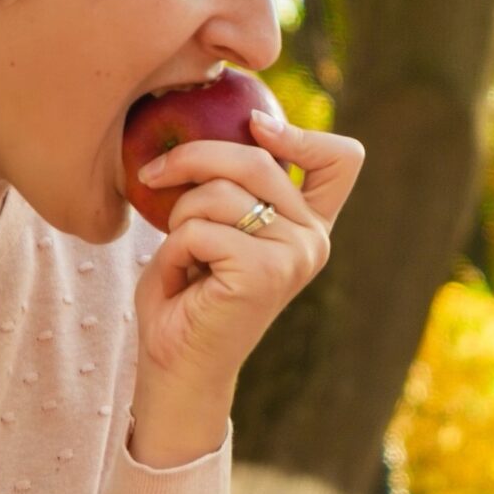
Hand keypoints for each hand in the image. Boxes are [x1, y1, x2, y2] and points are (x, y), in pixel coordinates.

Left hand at [126, 110, 362, 465]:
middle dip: (193, 158)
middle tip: (152, 174)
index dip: (299, 133)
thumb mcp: (216, 223)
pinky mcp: (265, 274)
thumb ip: (235, 185)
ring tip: (180, 254)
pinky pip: (200, 229)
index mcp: (309, 224)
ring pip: (219, 194)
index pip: (341, 158)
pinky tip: (181, 278)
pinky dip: (174, 249)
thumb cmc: (187, 294)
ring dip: (178, 216)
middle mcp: (313, 239)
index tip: (253, 128)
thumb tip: (234, 126)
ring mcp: (294, 256)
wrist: (176, 367)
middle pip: (256, 159)